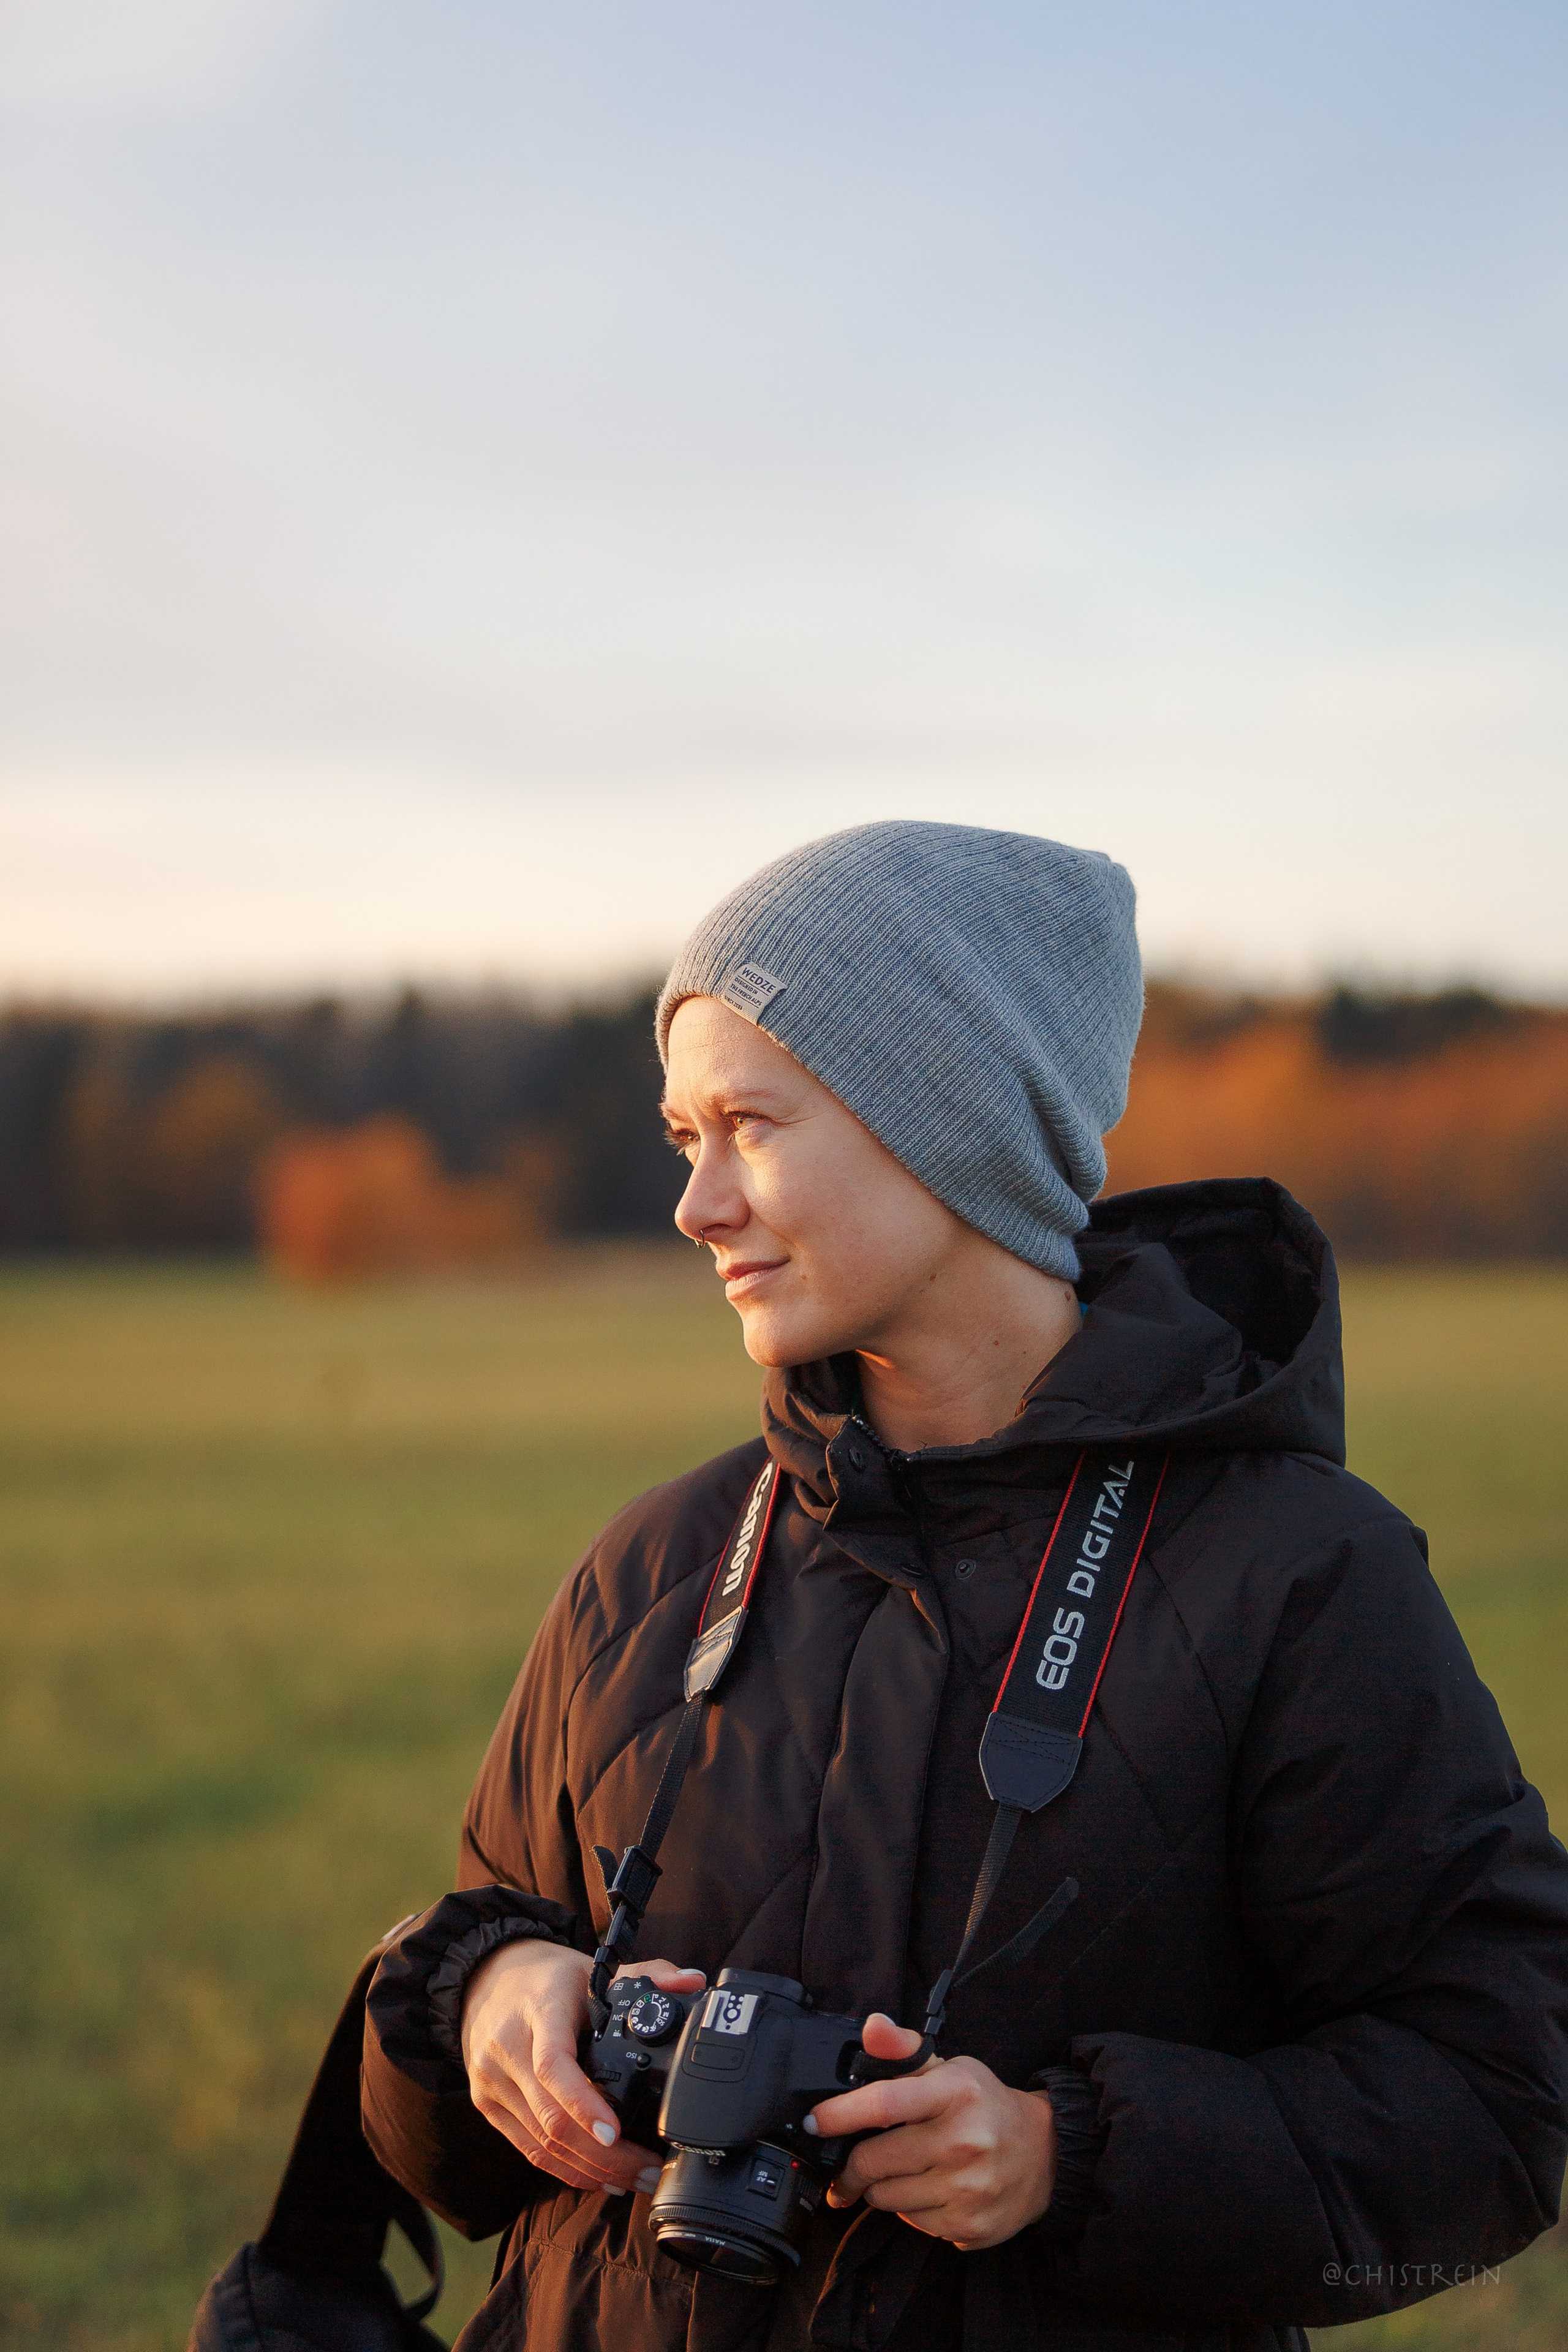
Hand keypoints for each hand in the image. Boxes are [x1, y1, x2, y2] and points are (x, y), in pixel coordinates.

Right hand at [461, 1940, 704, 2195]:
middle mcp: (507, 2049)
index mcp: (538, 2011)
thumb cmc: (548, 1978)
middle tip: (648, 2172)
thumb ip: (648, 1973)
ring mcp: (493, 2082)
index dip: (583, 2104)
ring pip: (541, 2143)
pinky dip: (564, 2169)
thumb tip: (693, 1981)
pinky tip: (597, 2177)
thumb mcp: (593, 1969)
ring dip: (590, 2171)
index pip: (553, 2065)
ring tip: (633, 2181)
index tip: (615, 2133)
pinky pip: (528, 2149)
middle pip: (552, 2119)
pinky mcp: (487, 2105)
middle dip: (604, 2156)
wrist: (485, 1978)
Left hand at [808, 2013, 1057, 2250]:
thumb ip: (904, 2049)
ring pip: (886, 2198)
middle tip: (848, 2166)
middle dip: (851, 2166)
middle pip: (874, 2161)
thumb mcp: (950, 2068)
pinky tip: (928, 2191)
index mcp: (955, 2093)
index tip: (815, 2122)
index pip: (883, 2103)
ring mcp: (968, 2189)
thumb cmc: (985, 2105)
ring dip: (880, 2188)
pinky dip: (909, 2210)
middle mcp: (963, 2142)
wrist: (1045, 2155)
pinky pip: (912, 2223)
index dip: (840, 2114)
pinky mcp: (969, 2226)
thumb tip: (871, 2027)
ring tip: (900, 2172)